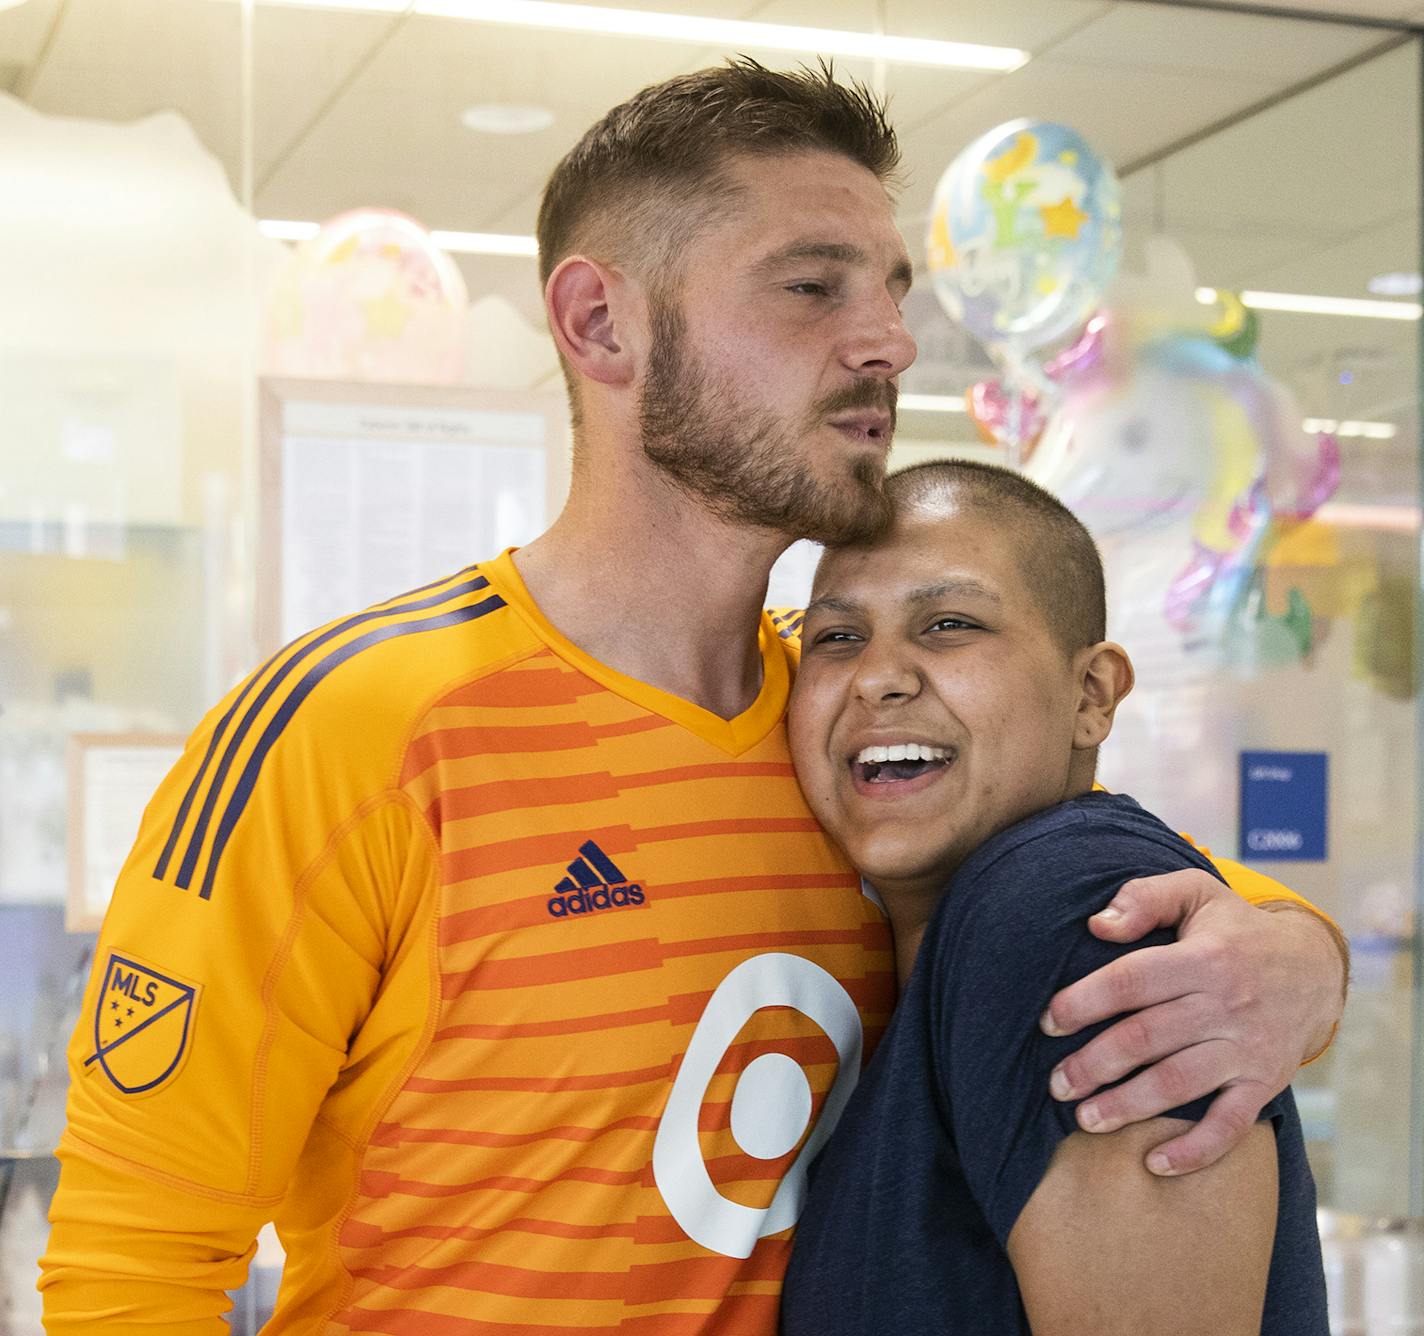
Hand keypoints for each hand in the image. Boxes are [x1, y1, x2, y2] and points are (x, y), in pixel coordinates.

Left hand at [1040, 868, 1345, 1175]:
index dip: (1084, 1002)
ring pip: (1179, 1084)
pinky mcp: (1265, 1082)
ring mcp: (1248, 1048)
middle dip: (1094, 1064)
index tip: (1048, 1022)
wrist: (1314, 968)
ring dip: (1128, 1107)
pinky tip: (1155, 1163)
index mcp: (1204, 957)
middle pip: (1147, 1038)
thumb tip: (1098, 925)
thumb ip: (1145, 898)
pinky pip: (1230, 1125)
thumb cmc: (1234, 930)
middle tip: (1056, 1083)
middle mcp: (1227, 1005)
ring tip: (1084, 1119)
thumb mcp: (1195, 892)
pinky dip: (1195, 1150)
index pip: (1132, 981)